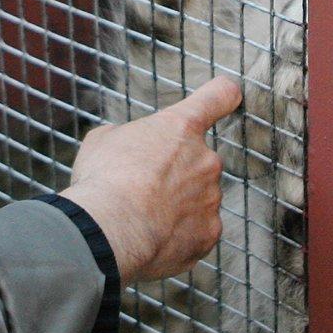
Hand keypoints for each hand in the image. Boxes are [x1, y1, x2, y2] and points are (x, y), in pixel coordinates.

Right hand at [59, 78, 239, 283]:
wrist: (110, 231)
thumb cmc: (103, 179)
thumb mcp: (103, 140)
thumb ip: (127, 136)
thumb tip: (127, 146)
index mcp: (182, 127)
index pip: (218, 97)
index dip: (223, 94)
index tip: (229, 94)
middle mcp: (206, 159)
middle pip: (198, 161)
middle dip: (176, 173)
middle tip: (142, 188)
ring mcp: (211, 198)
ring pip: (197, 199)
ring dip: (176, 206)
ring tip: (141, 218)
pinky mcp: (209, 233)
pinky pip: (195, 232)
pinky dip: (177, 235)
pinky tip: (151, 238)